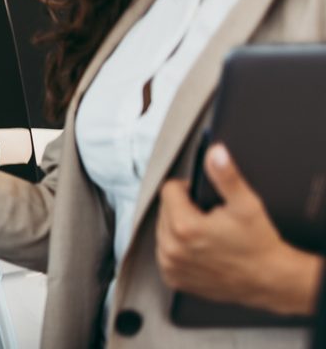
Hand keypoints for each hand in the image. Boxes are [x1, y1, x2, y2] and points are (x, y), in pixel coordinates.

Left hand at [157, 144, 322, 314]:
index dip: (187, 188)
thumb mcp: (246, 204)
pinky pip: (165, 253)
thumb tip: (215, 153)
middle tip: (209, 217)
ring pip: (163, 231)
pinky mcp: (173, 278)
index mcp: (184, 226)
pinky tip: (198, 248)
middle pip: (164, 210)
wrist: (269, 279)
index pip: (169, 190)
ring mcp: (170, 265)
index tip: (203, 198)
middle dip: (183, 208)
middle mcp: (171, 248)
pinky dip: (178, 248)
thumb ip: (226, 176)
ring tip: (205, 232)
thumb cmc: (258, 244)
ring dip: (178, 228)